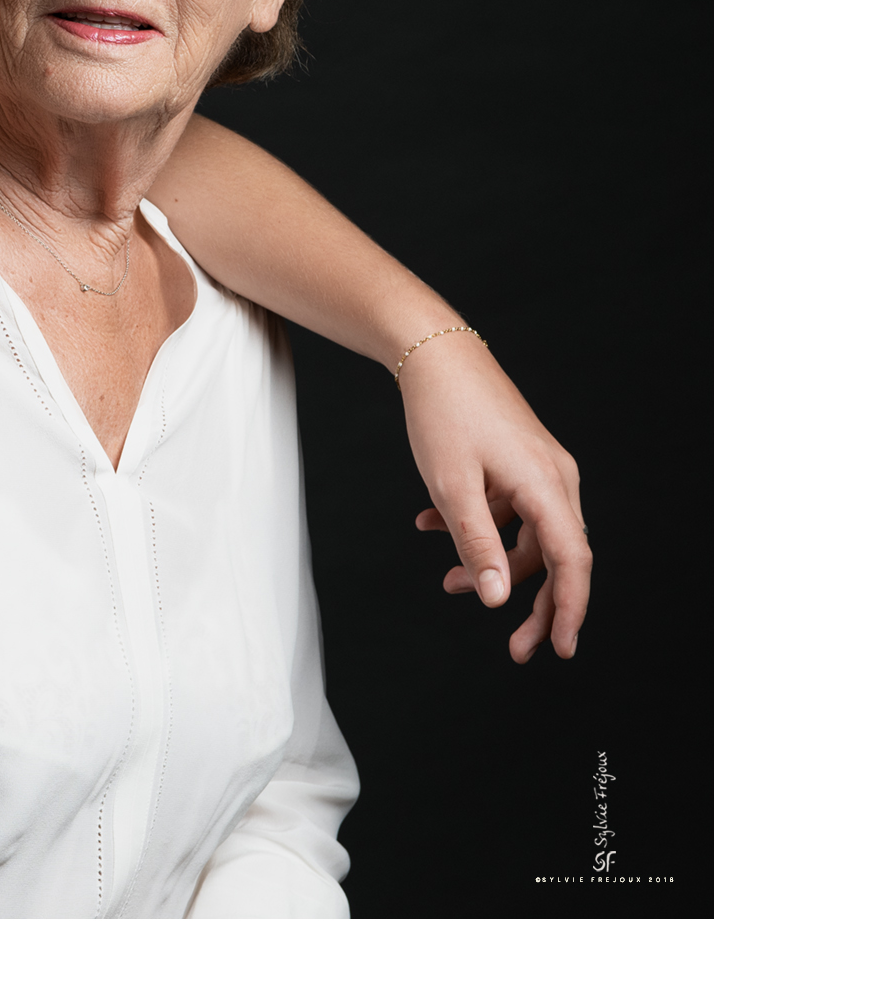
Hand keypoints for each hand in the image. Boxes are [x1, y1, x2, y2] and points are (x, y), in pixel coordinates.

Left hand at [399, 335, 589, 662]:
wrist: (433, 351)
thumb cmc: (442, 413)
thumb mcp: (452, 485)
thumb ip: (476, 543)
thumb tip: (496, 600)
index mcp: (548, 485)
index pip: (572, 562)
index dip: (570, 610)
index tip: (561, 650)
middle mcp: (556, 478)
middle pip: (557, 556)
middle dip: (534, 603)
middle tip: (516, 648)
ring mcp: (540, 467)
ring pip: (529, 535)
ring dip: (493, 562)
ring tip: (448, 583)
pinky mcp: (519, 460)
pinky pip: (510, 508)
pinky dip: (479, 525)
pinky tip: (429, 524)